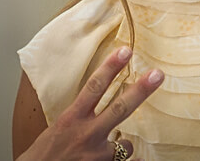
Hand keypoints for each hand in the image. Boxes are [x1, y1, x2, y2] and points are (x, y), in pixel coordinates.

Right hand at [17, 46, 163, 160]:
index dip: (110, 68)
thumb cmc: (41, 158)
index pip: (93, 88)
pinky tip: (139, 160)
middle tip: (158, 74)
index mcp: (70, 120)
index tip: (125, 50)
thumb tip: (93, 102)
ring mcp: (96, 155)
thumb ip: (77, 117)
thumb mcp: (55, 130)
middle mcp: (85, 135)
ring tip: (104, 151)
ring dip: (122, 145)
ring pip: (126, 143)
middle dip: (141, 90)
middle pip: (119, 108)